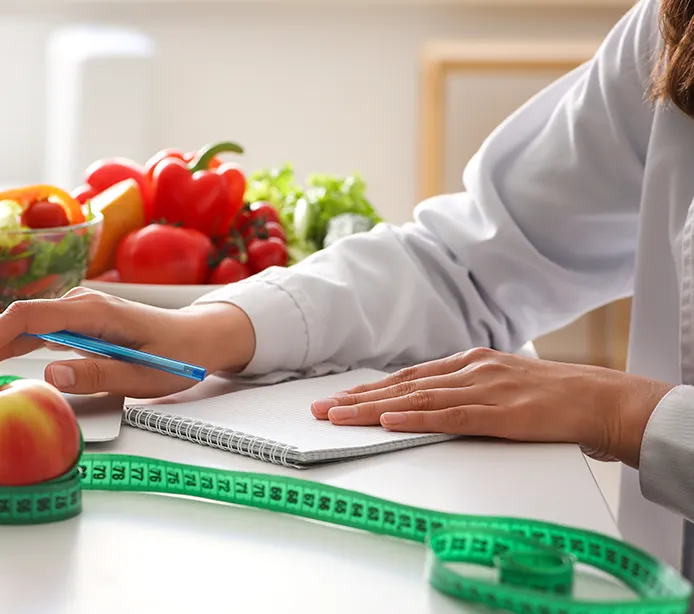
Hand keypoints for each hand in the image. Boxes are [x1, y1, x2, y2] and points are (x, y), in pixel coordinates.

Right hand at [0, 288, 255, 397]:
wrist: (199, 339)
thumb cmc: (177, 357)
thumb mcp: (144, 375)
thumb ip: (100, 375)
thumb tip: (51, 374)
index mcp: (94, 311)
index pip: (29, 318)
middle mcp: (80, 306)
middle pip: (15, 322)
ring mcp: (76, 314)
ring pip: (20, 328)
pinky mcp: (77, 325)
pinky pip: (33, 334)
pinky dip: (5, 349)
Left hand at [309, 347, 675, 466]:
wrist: (599, 399)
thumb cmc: (549, 396)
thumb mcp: (498, 385)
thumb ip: (463, 392)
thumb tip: (424, 404)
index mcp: (467, 363)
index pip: (406, 379)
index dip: (369, 390)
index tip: (337, 400)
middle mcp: (469, 371)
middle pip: (402, 387)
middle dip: (357, 399)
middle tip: (320, 410)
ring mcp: (485, 389)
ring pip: (417, 400)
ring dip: (374, 409)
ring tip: (340, 416)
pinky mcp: (502, 413)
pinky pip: (452, 416)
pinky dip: (418, 418)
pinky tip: (390, 420)